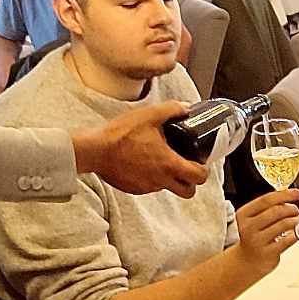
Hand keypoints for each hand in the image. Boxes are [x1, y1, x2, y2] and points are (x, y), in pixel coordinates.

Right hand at [79, 101, 209, 197]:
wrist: (95, 150)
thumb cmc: (121, 134)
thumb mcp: (150, 115)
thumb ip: (172, 109)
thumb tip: (186, 108)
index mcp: (169, 164)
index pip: (199, 177)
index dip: (203, 170)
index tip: (199, 161)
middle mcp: (160, 180)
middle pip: (188, 192)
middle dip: (191, 182)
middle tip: (185, 167)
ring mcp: (146, 187)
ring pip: (168, 189)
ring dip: (170, 179)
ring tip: (161, 161)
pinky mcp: (134, 188)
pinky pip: (149, 187)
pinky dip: (151, 179)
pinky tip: (143, 163)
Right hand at [232, 189, 298, 274]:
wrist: (245, 261)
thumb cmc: (253, 236)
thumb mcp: (253, 219)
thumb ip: (267, 207)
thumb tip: (289, 194)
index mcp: (243, 215)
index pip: (266, 200)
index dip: (284, 194)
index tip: (296, 193)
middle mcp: (248, 227)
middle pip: (276, 211)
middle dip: (291, 209)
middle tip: (296, 211)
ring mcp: (257, 241)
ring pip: (284, 224)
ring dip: (295, 220)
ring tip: (297, 221)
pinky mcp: (268, 253)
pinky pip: (288, 240)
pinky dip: (296, 234)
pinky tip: (296, 233)